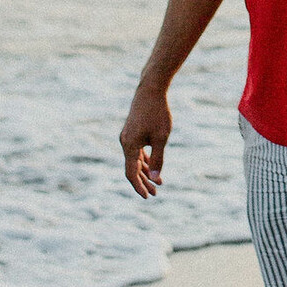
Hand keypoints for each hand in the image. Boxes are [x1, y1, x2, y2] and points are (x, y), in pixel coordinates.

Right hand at [121, 82, 171, 198]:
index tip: (148, 196)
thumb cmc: (158, 113)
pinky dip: (144, 160)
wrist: (151, 90)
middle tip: (155, 193)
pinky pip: (136, 151)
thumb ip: (158, 158)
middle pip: (132, 168)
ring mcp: (127, 137)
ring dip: (145, 172)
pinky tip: (152, 166)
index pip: (131, 173)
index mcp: (129, 145)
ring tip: (158, 183)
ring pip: (134, 160)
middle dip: (144, 182)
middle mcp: (125, 142)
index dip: (139, 186)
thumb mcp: (161, 138)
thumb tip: (155, 177)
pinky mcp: (132, 131)